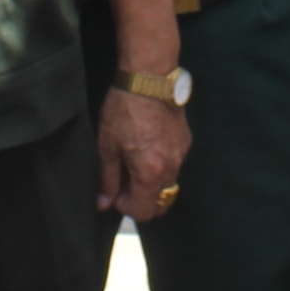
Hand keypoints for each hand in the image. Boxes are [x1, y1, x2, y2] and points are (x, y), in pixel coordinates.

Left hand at [100, 89, 191, 219]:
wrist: (150, 79)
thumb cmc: (124, 110)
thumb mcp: (107, 146)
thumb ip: (108, 179)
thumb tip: (104, 202)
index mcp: (149, 173)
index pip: (143, 211)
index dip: (126, 207)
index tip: (114, 192)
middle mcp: (170, 168)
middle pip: (160, 203)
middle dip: (142, 199)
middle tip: (124, 181)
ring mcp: (181, 154)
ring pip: (168, 184)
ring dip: (152, 183)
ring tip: (134, 161)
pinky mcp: (185, 141)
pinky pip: (174, 165)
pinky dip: (161, 166)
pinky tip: (147, 146)